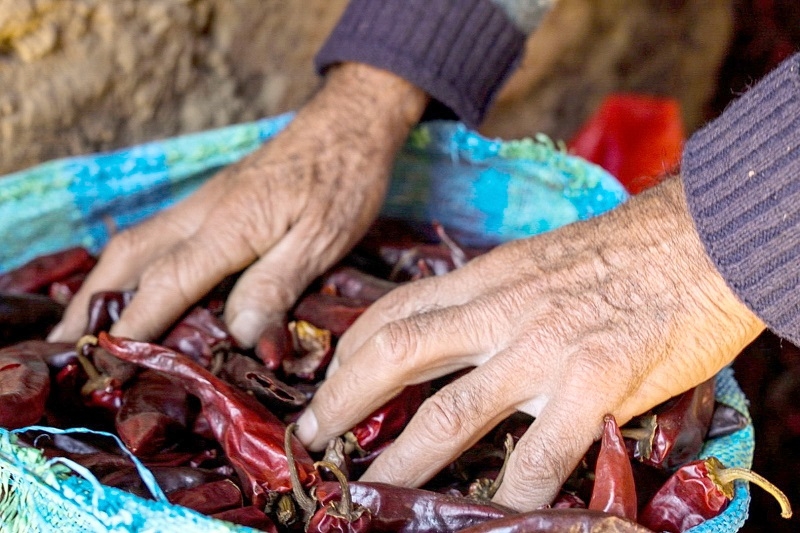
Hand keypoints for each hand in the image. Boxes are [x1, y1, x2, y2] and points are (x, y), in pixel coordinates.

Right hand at [49, 63, 427, 344]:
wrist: (347, 125)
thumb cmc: (343, 180)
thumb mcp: (323, 239)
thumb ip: (276, 285)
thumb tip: (240, 336)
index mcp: (231, 224)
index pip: (167, 283)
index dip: (135, 327)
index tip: (106, 363)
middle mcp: (203, 212)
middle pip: (129, 259)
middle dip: (93, 305)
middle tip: (65, 349)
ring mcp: (204, 203)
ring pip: (135, 245)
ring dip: (102, 285)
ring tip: (83, 327)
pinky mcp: (213, 202)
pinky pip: (156, 236)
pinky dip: (131, 266)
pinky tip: (132, 286)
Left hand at [295, 177, 764, 510]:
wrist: (696, 240)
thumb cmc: (620, 252)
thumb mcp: (536, 259)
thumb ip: (492, 295)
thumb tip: (457, 333)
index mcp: (485, 279)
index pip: (397, 310)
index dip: (352, 348)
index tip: (332, 379)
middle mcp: (500, 312)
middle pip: (398, 354)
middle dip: (346, 398)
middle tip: (315, 433)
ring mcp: (543, 349)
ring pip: (451, 413)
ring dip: (403, 460)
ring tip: (372, 491)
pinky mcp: (594, 381)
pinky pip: (539, 455)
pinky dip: (513, 494)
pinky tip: (496, 517)